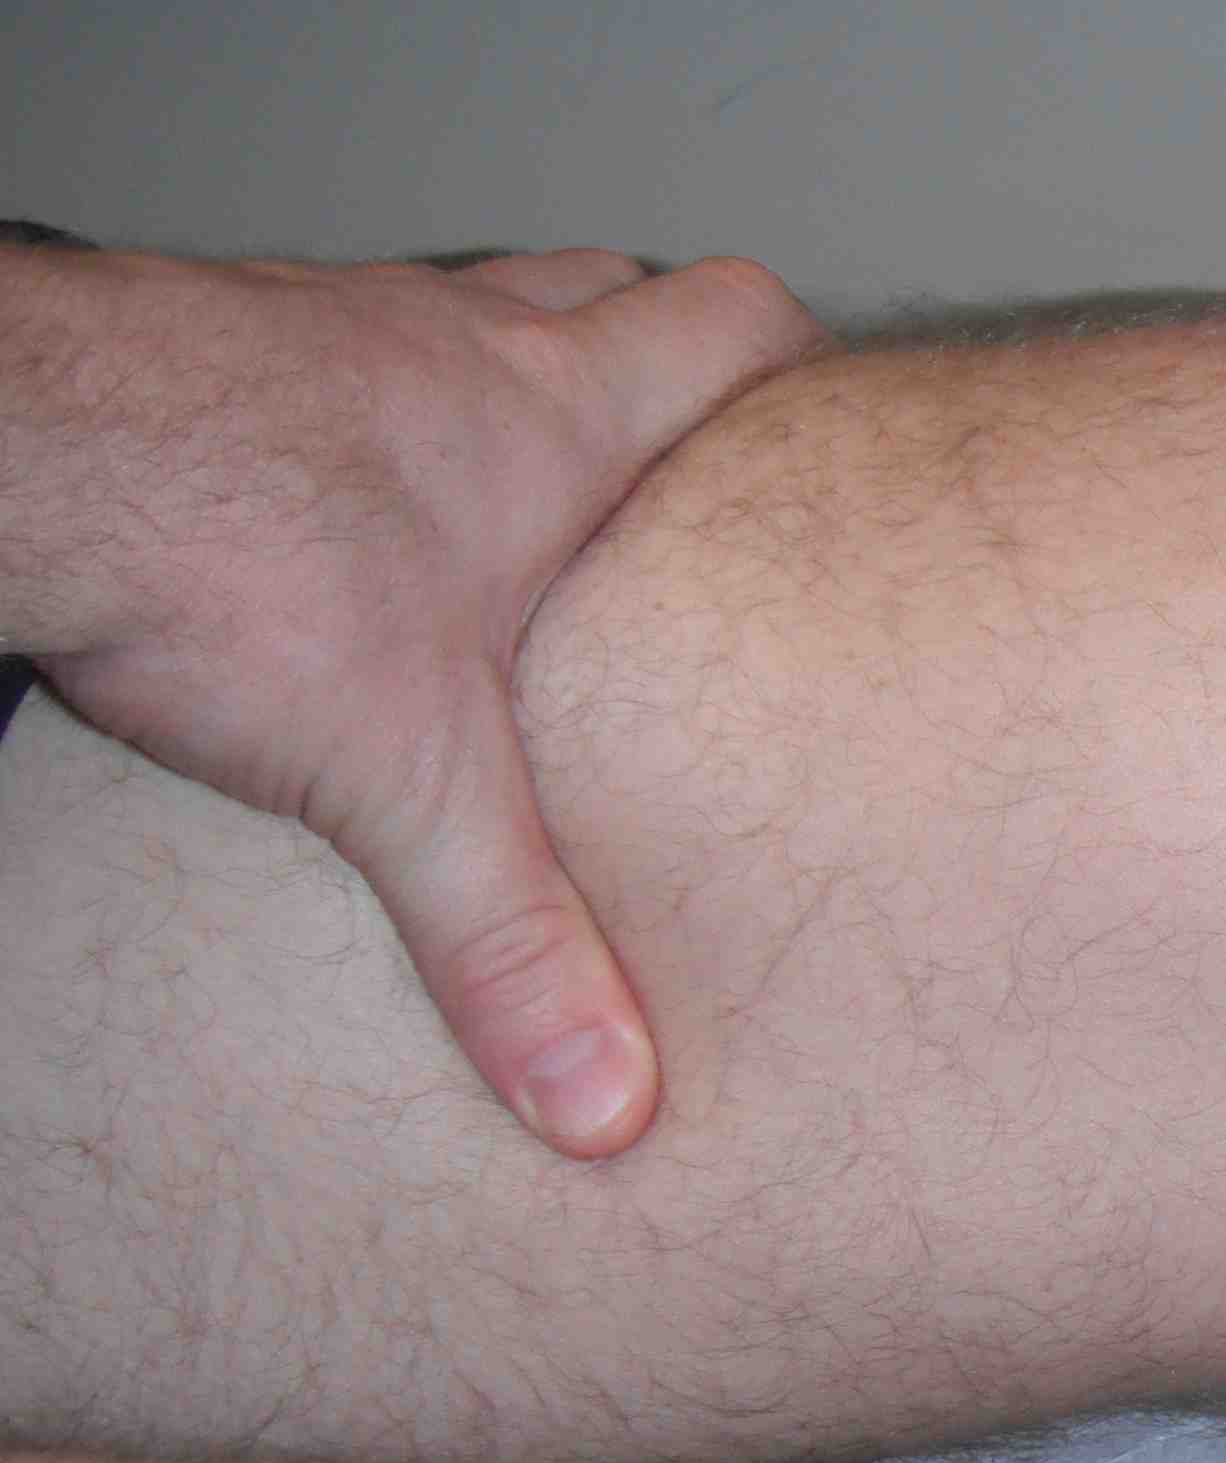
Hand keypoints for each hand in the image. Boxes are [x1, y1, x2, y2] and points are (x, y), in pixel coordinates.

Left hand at [1, 245, 823, 1155]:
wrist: (17, 448)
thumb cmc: (219, 547)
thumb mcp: (404, 780)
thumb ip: (510, 939)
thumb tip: (606, 1095)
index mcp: (552, 413)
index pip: (732, 322)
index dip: (799, 366)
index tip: (831, 427)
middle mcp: (450, 341)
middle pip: (609, 289)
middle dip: (655, 358)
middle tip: (674, 466)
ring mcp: (321, 323)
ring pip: (460, 311)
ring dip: (497, 381)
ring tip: (503, 500)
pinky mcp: (205, 341)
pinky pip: (320, 352)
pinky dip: (352, 414)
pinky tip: (322, 514)